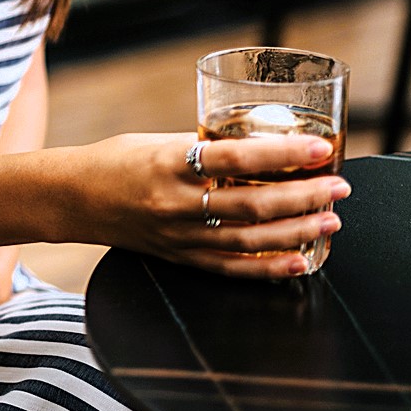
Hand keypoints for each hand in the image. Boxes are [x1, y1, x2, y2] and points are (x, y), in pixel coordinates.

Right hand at [71, 132, 348, 278]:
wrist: (72, 198)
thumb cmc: (115, 162)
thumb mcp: (156, 142)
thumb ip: (205, 150)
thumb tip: (260, 151)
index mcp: (168, 163)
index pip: (235, 158)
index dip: (283, 153)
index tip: (320, 148)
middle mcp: (174, 203)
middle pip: (252, 204)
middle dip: (304, 196)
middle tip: (338, 186)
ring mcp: (177, 235)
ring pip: (248, 239)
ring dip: (297, 231)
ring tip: (330, 221)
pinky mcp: (178, 257)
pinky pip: (230, 267)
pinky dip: (269, 267)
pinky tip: (299, 261)